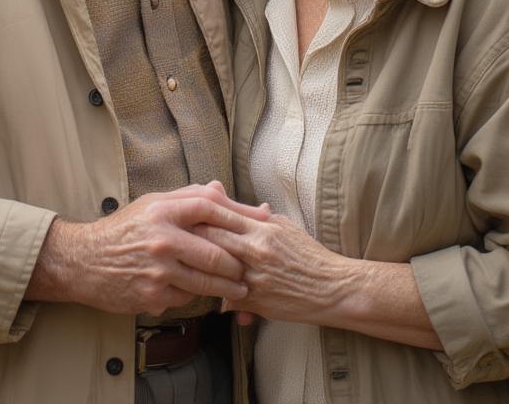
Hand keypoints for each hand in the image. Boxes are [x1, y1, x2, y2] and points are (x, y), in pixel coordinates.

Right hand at [28, 181, 269, 315]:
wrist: (84, 261)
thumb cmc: (124, 229)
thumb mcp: (153, 203)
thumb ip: (188, 196)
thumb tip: (223, 189)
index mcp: (162, 211)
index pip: (210, 207)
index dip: (238, 215)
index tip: (259, 223)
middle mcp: (162, 239)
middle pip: (215, 252)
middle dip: (238, 263)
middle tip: (252, 267)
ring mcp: (157, 270)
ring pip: (206, 281)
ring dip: (228, 287)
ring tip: (242, 288)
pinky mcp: (152, 295)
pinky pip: (187, 297)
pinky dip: (198, 296)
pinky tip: (206, 296)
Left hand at [197, 212, 355, 325]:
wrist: (331, 287)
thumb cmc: (309, 254)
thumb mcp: (286, 227)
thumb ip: (260, 217)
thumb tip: (240, 206)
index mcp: (262, 229)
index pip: (222, 216)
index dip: (201, 214)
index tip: (186, 213)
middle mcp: (256, 252)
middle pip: (212, 241)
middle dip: (192, 238)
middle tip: (177, 235)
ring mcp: (254, 278)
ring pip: (215, 271)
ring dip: (199, 267)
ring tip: (185, 262)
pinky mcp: (257, 302)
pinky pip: (228, 298)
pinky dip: (217, 295)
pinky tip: (206, 291)